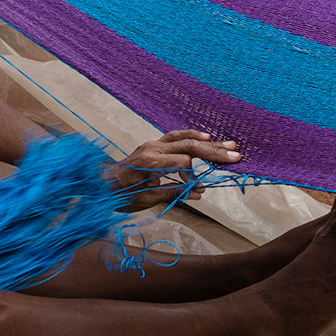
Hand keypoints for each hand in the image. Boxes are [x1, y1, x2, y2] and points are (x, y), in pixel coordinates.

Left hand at [108, 129, 240, 210]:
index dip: (194, 176)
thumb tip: (199, 192)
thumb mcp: (147, 199)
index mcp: (151, 162)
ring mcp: (152, 144)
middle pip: (189, 146)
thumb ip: (174, 192)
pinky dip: (191, 136)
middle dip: (214, 151)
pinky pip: (175, 137)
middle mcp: (152, 148)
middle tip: (236, 155)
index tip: (198, 188)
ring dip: (207, 141)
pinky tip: (206, 137)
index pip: (183, 162)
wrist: (99, 184)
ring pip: (184, 138)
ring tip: (228, 143)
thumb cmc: (120, 195)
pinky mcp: (152, 145)